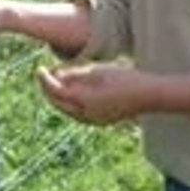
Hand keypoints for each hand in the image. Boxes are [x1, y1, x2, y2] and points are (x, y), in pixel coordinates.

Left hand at [37, 63, 156, 124]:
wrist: (150, 95)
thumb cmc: (125, 79)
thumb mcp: (98, 71)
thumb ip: (76, 74)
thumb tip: (57, 76)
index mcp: (85, 102)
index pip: (57, 92)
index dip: (45, 80)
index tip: (39, 69)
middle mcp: (87, 115)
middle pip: (59, 105)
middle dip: (49, 91)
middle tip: (43, 76)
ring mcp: (95, 121)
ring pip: (69, 111)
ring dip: (60, 98)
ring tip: (56, 81)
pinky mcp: (103, 121)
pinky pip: (79, 114)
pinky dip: (71, 103)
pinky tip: (73, 92)